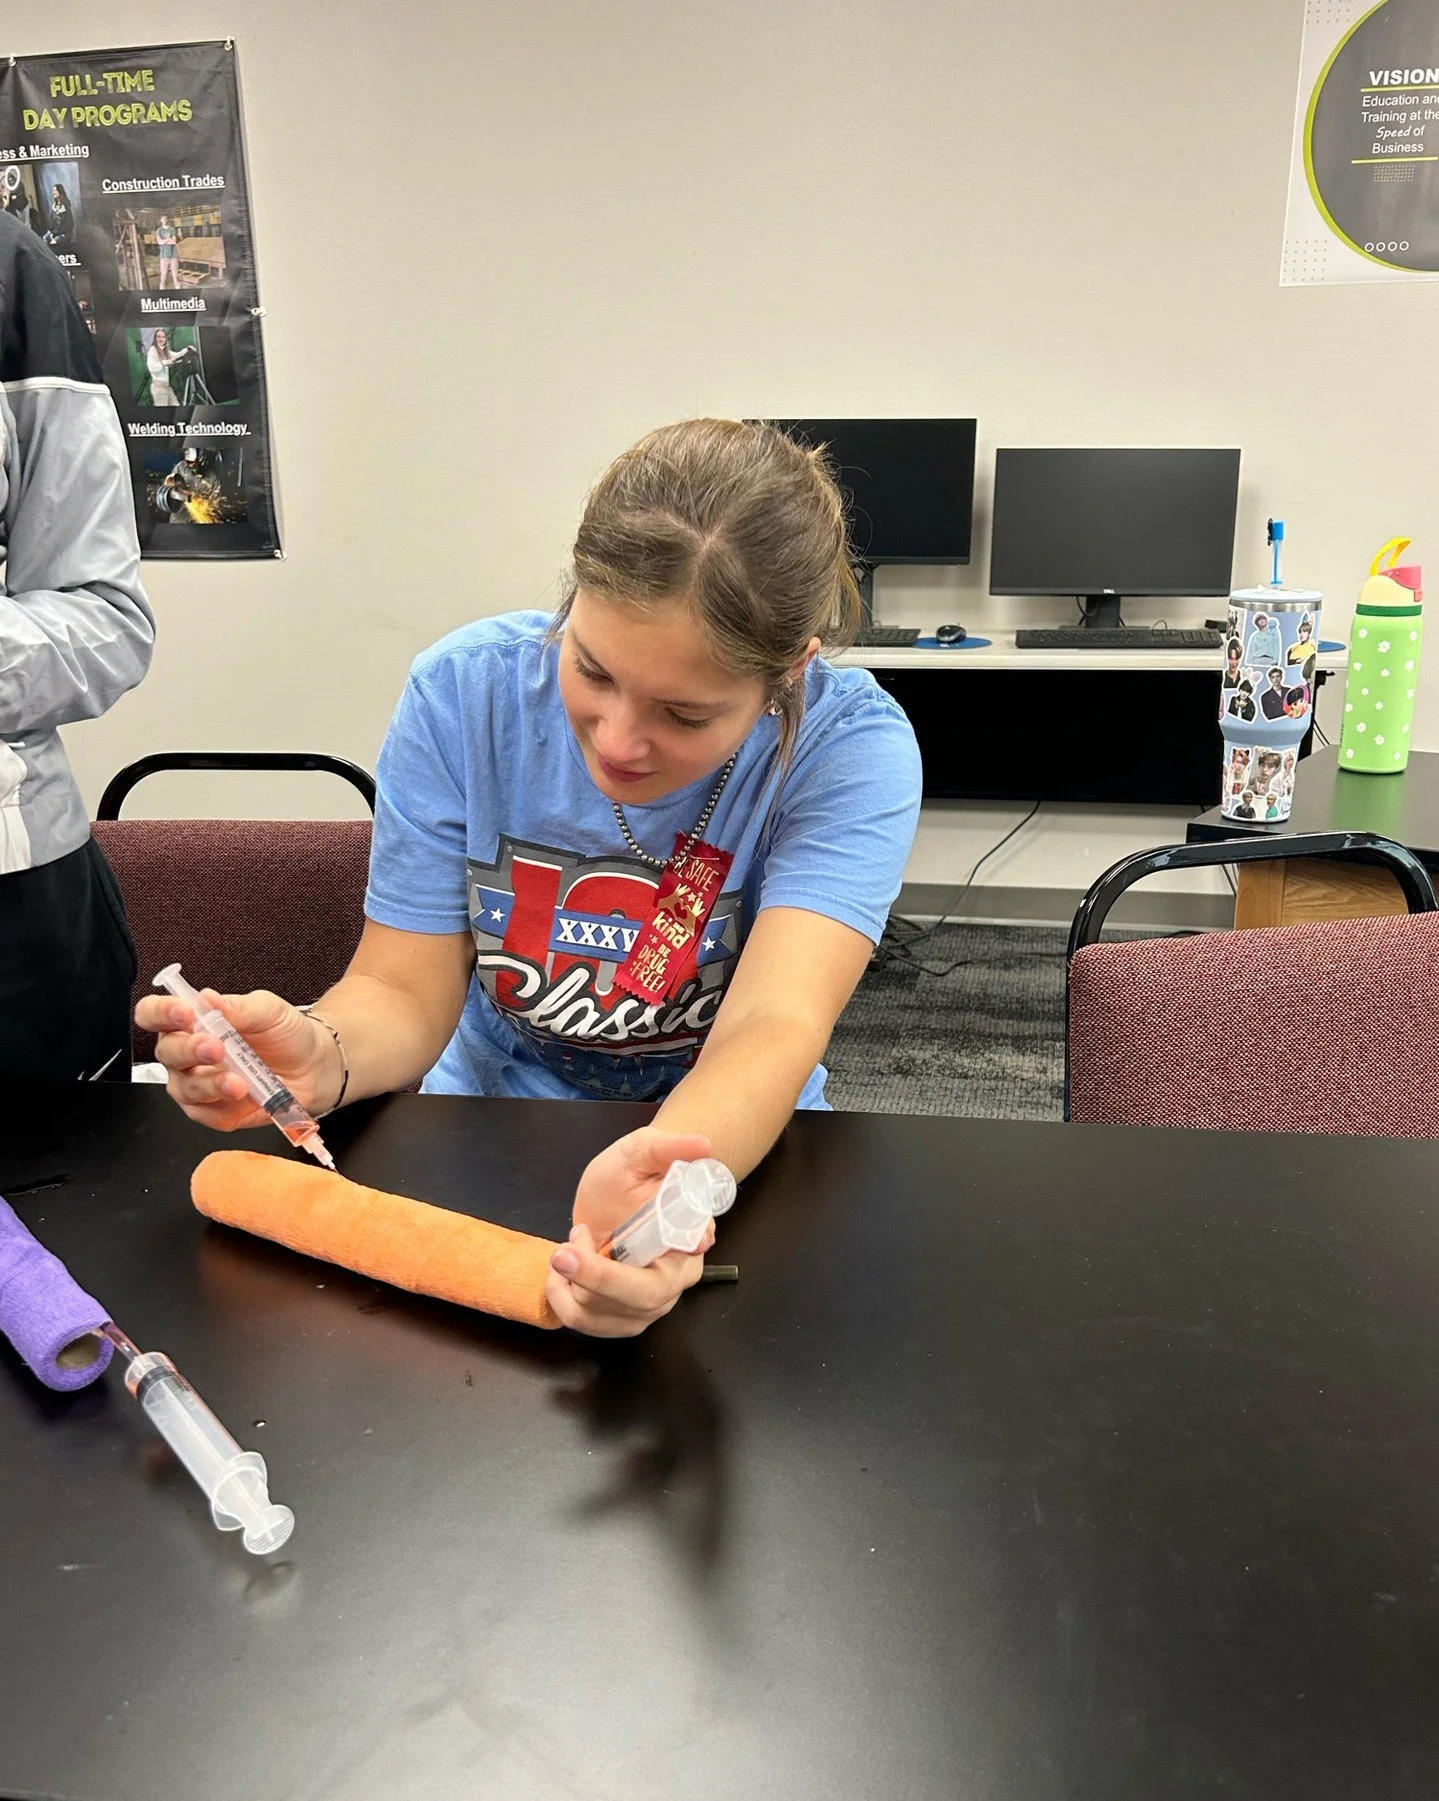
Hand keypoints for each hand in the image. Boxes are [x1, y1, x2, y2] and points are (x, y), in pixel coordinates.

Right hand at [134, 988, 338, 1131]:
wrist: (315, 1064)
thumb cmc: (285, 1033)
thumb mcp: (268, 1010)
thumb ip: (238, 1006)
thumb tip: (208, 998)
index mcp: (192, 1022)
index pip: (154, 1014)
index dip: (161, 1013)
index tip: (184, 1012)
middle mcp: (187, 1054)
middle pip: (165, 1053)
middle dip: (188, 1050)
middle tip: (215, 1046)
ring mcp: (198, 1085)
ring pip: (184, 1088)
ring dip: (208, 1084)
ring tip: (236, 1081)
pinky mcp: (215, 1111)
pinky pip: (206, 1115)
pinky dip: (223, 1108)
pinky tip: (243, 1096)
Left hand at [548, 1126, 718, 1336]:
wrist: (615, 1193)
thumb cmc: (634, 1171)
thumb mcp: (643, 1150)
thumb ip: (670, 1147)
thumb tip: (704, 1146)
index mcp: (691, 1239)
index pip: (684, 1258)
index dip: (654, 1259)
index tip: (624, 1244)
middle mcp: (675, 1280)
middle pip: (644, 1297)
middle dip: (598, 1279)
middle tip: (561, 1253)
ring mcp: (649, 1305)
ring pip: (609, 1315)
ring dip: (573, 1283)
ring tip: (567, 1247)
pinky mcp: (621, 1318)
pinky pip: (588, 1323)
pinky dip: (562, 1299)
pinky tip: (561, 1273)